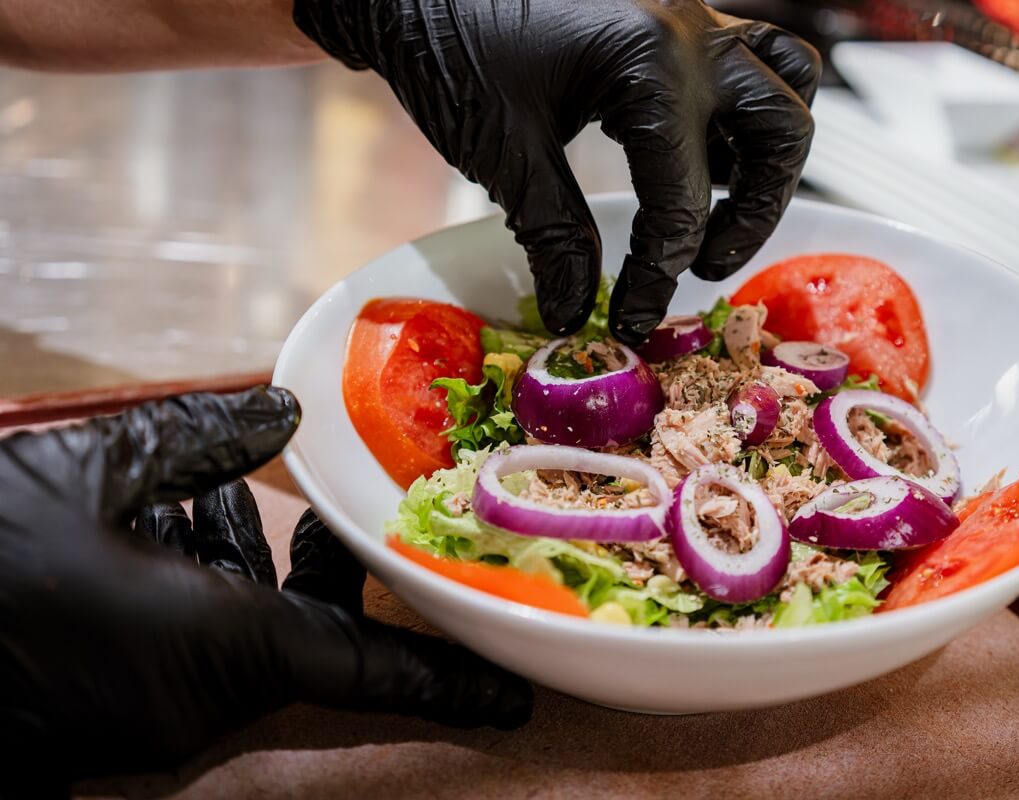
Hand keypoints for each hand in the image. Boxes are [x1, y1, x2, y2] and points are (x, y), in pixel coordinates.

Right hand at [0, 387, 530, 787]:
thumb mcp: (97, 468)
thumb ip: (202, 436)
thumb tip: (279, 410)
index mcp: (216, 648)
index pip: (366, 669)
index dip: (447, 679)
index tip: (516, 697)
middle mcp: (195, 703)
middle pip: (301, 636)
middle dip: (308, 570)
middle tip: (302, 512)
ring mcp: (147, 723)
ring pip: (243, 640)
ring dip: (236, 567)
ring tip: (195, 497)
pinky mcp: (110, 722)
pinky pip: (192, 657)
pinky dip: (195, 593)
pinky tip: (152, 531)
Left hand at [294, 0, 818, 343]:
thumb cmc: (450, 46)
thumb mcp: (505, 152)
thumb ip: (555, 236)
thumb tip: (579, 310)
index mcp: (651, 64)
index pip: (684, 199)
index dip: (662, 274)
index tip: (635, 317)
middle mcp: (689, 31)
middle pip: (782, 132)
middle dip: (753, 213)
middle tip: (706, 264)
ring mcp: (688, 13)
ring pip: (785, 83)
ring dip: (767, 157)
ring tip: (716, 209)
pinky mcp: (670, 15)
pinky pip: (745, 61)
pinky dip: (739, 114)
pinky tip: (695, 157)